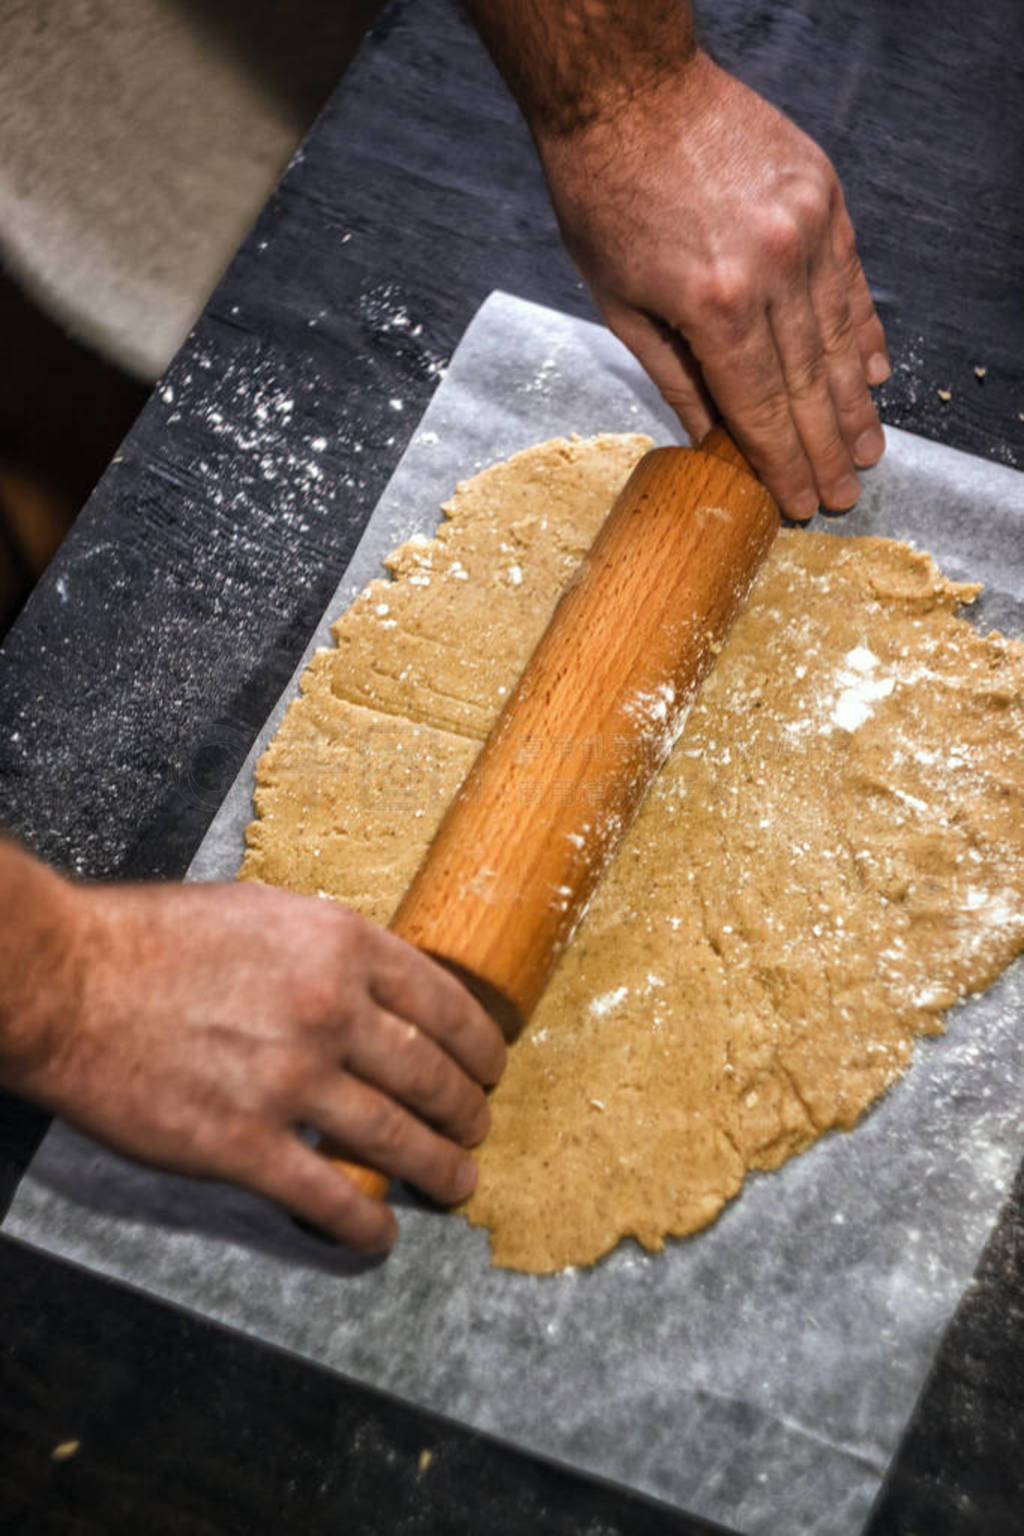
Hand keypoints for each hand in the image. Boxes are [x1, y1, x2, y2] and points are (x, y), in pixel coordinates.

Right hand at [4, 870, 505, 1252]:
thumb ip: (328, 943)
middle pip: (431, 1076)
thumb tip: (378, 974)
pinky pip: (327, 1196)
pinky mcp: (242, 1145)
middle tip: (477, 1128)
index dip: (481, 1044)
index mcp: (339, 946)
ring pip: (396, 1139)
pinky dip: (364, 1223)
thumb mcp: (264, 910)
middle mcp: (328, 1011)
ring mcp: (289, 1081)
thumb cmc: (156, 938)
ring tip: (457, 1182)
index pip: (444, 1002)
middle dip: (467, 1111)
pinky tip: (379, 1233)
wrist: (69, 984)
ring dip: (438, 1168)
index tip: (492, 1067)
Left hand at [538, 51, 890, 519]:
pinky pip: (851, 279)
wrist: (627, 91)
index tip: (801, 502)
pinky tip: (868, 374)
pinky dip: (861, 330)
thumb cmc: (604, 197)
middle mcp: (771, 269)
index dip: (784, 463)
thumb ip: (675, 376)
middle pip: (808, 383)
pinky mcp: (823, 194)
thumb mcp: (621, 303)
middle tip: (844, 493)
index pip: (761, 406)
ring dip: (853, 402)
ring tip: (866, 449)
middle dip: (827, 448)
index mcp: (714, 305)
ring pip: (839, 336)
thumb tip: (711, 439)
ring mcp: (805, 227)